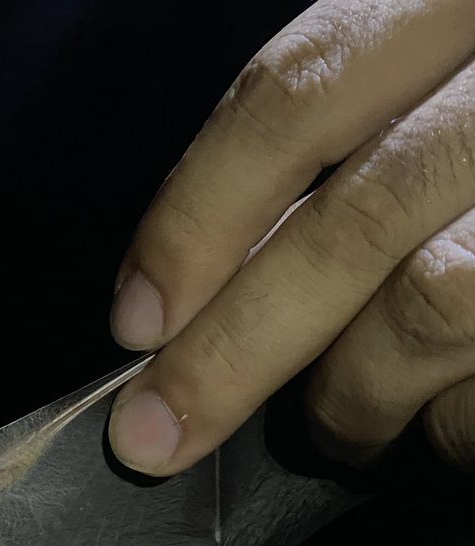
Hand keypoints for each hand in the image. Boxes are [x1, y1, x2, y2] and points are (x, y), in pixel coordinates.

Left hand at [106, 0, 474, 474]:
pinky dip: (452, 428)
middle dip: (232, 351)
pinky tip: (442, 420)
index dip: (195, 215)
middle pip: (355, 223)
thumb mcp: (445, 77)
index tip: (133, 319)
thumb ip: (348, 144)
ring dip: (352, 396)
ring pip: (431, 309)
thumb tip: (191, 288)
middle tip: (156, 437)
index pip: (299, 91)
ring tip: (340, 420)